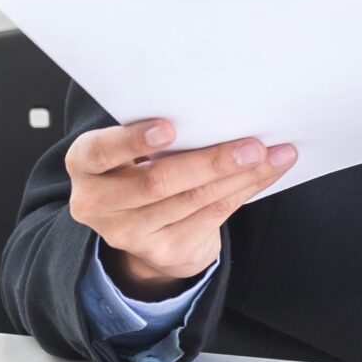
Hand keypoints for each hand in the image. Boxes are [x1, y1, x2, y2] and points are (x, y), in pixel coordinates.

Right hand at [65, 120, 296, 297]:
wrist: (150, 232)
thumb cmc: (147, 170)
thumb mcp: (138, 151)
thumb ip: (160, 135)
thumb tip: (224, 111)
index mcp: (86, 164)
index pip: (101, 151)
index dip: (132, 140)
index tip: (169, 128)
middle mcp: (97, 202)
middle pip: (157, 182)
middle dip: (211, 161)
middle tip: (253, 145)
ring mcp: (128, 233)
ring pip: (193, 199)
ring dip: (241, 175)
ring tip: (275, 154)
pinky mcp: (162, 250)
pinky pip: (212, 215)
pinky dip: (245, 190)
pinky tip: (268, 172)